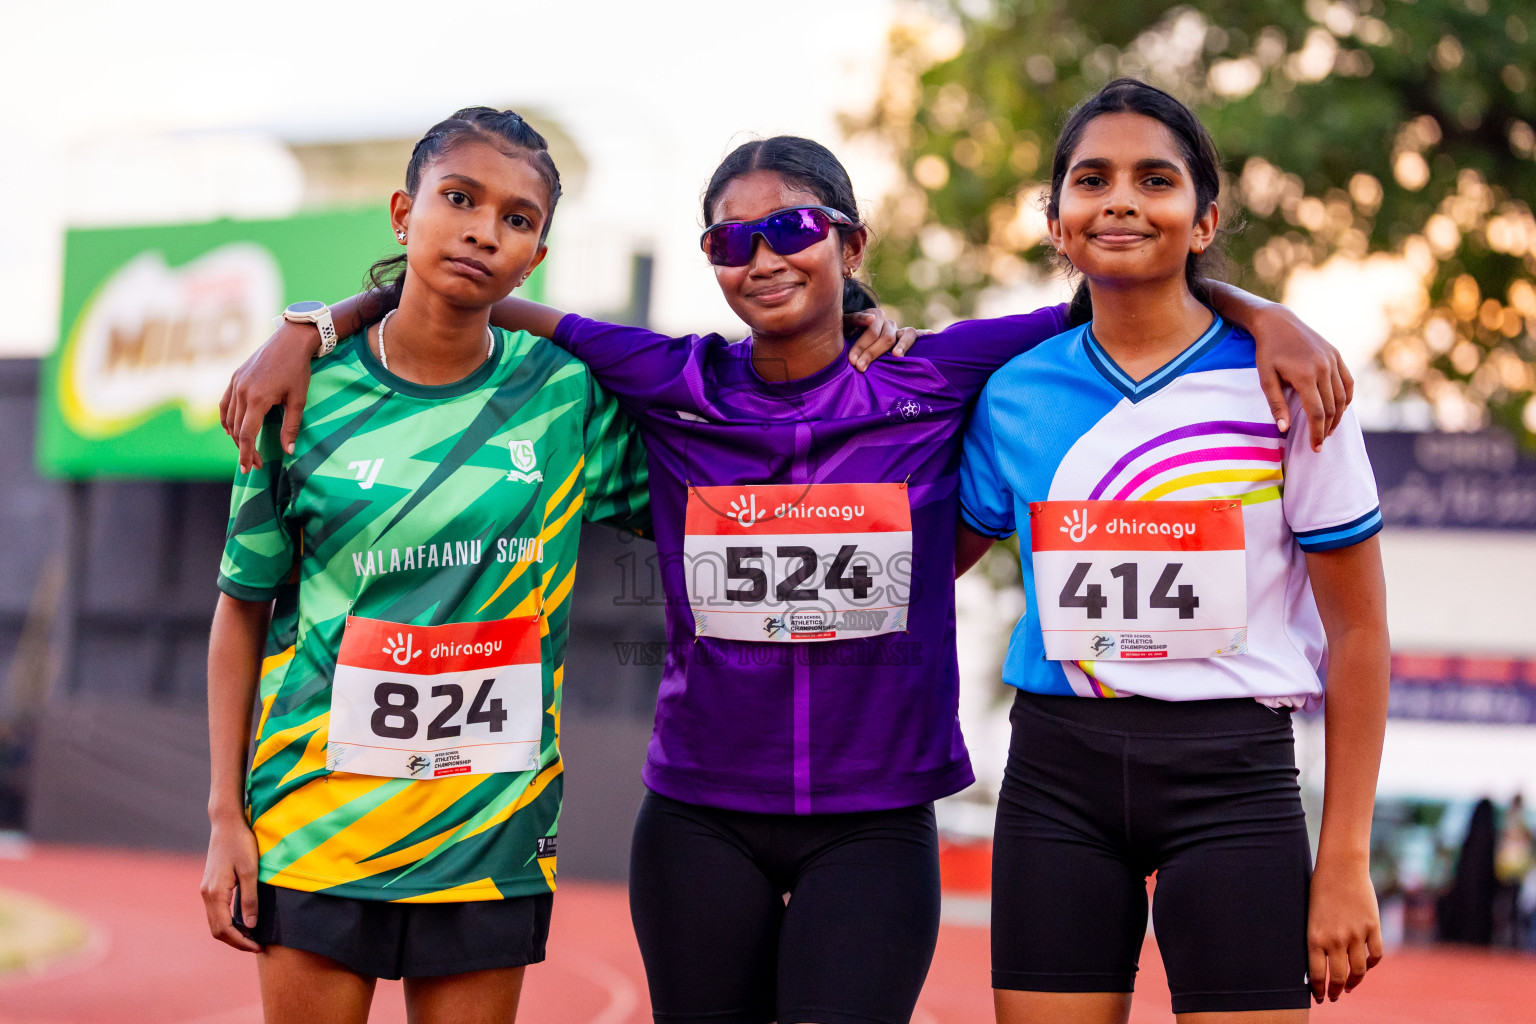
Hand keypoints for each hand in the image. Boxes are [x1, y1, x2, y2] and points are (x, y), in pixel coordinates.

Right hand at [200, 815, 262, 952]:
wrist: (226, 824)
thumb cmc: (241, 844)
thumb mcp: (251, 870)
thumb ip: (250, 899)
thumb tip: (251, 926)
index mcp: (215, 893)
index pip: (225, 929)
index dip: (241, 942)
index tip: (258, 947)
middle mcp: (206, 895)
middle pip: (217, 930)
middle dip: (236, 942)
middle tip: (257, 946)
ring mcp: (206, 891)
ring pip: (215, 923)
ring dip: (231, 934)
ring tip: (252, 938)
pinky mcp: (210, 886)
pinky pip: (216, 912)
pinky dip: (228, 923)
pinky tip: (243, 922)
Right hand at [219, 321, 320, 472]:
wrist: (290, 340)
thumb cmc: (298, 370)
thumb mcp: (298, 400)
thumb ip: (291, 426)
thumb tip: (288, 451)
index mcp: (257, 399)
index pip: (246, 434)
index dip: (246, 453)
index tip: (248, 468)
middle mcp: (241, 391)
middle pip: (236, 429)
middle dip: (243, 448)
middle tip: (254, 463)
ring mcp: (235, 383)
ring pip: (228, 417)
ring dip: (235, 435)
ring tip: (245, 448)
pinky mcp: (234, 377)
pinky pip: (224, 403)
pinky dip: (226, 418)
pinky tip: (231, 429)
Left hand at [844, 310, 930, 371]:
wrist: (853, 337)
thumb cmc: (848, 334)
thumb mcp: (845, 326)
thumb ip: (854, 320)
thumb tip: (870, 319)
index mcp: (875, 316)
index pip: (872, 330)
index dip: (862, 345)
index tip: (853, 361)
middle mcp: (889, 323)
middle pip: (887, 337)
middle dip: (872, 353)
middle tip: (860, 367)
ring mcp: (901, 331)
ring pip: (907, 334)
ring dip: (902, 345)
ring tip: (896, 355)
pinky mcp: (911, 338)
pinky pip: (920, 335)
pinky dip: (926, 335)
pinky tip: (932, 336)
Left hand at [1252, 306, 1352, 452]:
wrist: (1277, 322)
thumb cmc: (1267, 352)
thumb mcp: (1265, 378)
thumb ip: (1276, 404)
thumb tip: (1284, 429)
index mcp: (1305, 375)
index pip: (1317, 413)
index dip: (1317, 433)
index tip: (1315, 448)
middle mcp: (1324, 368)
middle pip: (1332, 407)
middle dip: (1327, 429)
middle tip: (1320, 442)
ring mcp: (1333, 360)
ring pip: (1343, 397)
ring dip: (1338, 416)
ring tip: (1328, 429)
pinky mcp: (1336, 355)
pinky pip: (1348, 381)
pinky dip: (1346, 398)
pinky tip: (1339, 409)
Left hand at [1306, 856, 1382, 1002]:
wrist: (1340, 868)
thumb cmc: (1320, 889)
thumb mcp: (1311, 916)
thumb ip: (1317, 939)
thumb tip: (1320, 962)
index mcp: (1314, 937)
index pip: (1317, 974)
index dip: (1319, 989)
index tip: (1320, 997)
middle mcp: (1335, 939)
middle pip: (1338, 977)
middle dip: (1336, 990)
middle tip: (1335, 996)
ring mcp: (1356, 934)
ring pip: (1359, 970)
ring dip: (1354, 981)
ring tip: (1349, 985)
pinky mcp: (1372, 927)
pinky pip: (1375, 955)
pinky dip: (1372, 964)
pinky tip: (1367, 966)